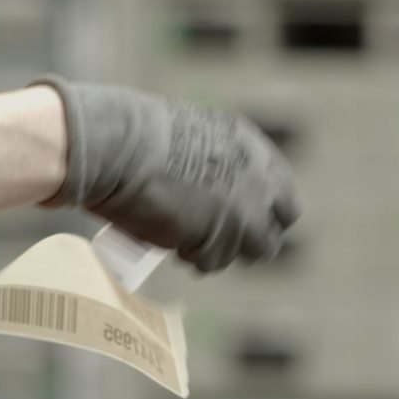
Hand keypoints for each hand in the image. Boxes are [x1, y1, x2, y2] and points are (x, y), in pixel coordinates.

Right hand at [35, 76, 301, 273]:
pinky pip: (212, 261)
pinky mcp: (221, 236)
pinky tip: (169, 238)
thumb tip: (214, 195)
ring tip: (177, 234)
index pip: (281, 196)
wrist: (117, 146)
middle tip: (214, 239)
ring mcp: (244, 210)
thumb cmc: (135, 137)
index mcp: (251, 148)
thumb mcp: (191, 140)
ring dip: (213, 249)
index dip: (258, 213)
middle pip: (273, 232)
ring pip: (243, 252)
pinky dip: (191, 256)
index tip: (234, 221)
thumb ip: (214, 166)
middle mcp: (258, 180)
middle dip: (247, 241)